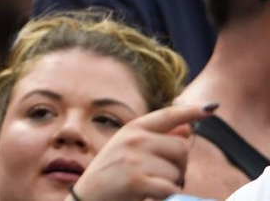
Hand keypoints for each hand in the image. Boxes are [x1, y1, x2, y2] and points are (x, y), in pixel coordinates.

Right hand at [69, 102, 215, 200]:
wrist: (87, 198)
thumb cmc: (112, 175)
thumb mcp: (129, 150)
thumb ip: (157, 138)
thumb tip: (187, 129)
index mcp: (132, 129)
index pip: (167, 116)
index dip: (191, 111)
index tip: (211, 108)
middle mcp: (133, 139)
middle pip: (181, 148)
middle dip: (179, 166)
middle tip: (161, 175)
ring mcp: (134, 159)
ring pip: (177, 171)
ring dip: (170, 184)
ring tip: (149, 186)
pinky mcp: (136, 180)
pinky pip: (170, 188)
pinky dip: (165, 196)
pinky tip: (149, 194)